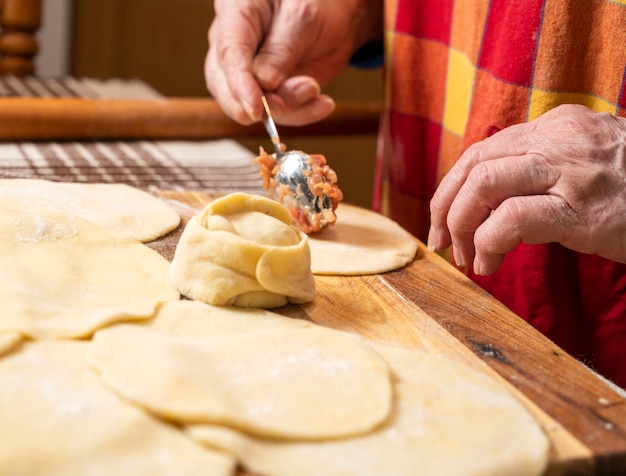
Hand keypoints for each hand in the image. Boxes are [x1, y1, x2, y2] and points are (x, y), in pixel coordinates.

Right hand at [205, 0, 381, 125]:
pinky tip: (322, 104)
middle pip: (226, 87)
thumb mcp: (303, 17)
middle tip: (289, 103)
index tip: (255, 109)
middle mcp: (234, 46)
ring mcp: (250, 73)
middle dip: (260, 104)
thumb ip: (282, 51)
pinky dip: (302, 113)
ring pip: (254, 107)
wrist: (337, 14)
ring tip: (314, 89)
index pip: (229, 53)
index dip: (239, 84)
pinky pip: (280, 112)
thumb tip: (263, 84)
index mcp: (236, 14)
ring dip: (289, 107)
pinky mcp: (269, 92)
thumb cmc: (317, 2)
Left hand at [428, 104, 625, 274]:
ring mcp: (569, 173)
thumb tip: (484, 201)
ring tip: (468, 258)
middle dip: (445, 208)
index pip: (481, 151)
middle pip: (473, 166)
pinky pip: (512, 219)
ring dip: (461, 226)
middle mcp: (557, 141)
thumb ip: (537, 169)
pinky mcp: (581, 210)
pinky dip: (487, 243)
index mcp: (553, 128)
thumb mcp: (582, 164)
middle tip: (443, 242)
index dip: (450, 188)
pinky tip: (489, 262)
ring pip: (484, 186)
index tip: (441, 220)